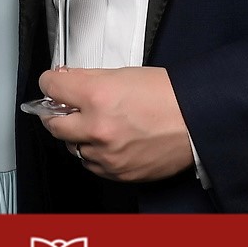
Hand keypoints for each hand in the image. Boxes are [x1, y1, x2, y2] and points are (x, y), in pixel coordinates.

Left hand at [38, 67, 193, 181]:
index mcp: (97, 97)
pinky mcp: (117, 173)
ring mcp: (106, 155)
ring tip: (99, 125)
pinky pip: (92, 164)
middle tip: (64, 108)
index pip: (50, 88)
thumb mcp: (123, 74)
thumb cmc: (167, 95)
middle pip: (52, 124)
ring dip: (78, 136)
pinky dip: (95, 153)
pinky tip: (111, 141)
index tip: (53, 84)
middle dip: (56, 114)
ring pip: (72, 147)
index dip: (51, 82)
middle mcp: (97, 128)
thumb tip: (63, 80)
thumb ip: (87, 78)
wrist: (197, 121)